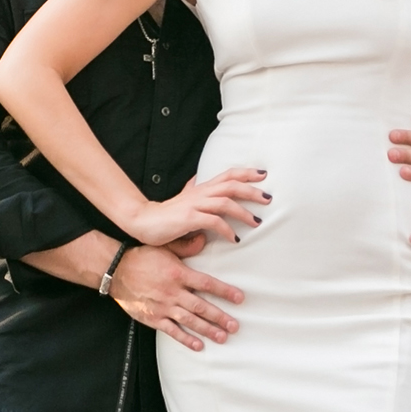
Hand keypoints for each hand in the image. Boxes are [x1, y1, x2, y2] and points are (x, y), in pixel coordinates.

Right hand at [111, 244, 244, 351]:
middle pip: (201, 307)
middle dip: (220, 317)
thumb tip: (205, 238)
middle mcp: (173, 292)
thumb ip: (187, 246)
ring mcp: (163, 307)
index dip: (225, 292)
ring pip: (190, 321)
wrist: (116, 271)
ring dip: (207, 330)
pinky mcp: (154, 318)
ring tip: (222, 337)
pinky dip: (186, 339)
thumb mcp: (166, 248)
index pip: (207, 284)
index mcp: (178, 274)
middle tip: (235, 326)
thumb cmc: (142, 258)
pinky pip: (172, 331)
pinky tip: (198, 346)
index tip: (239, 299)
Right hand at [124, 168, 268, 246]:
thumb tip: (197, 181)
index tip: (263, 174)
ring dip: (243, 212)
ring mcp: (194, 205)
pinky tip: (234, 238)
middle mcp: (200, 193)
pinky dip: (226, 229)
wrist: (142, 221)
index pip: (227, 175)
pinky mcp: (189, 218)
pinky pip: (213, 221)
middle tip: (268, 198)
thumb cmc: (165, 214)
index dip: (246, 172)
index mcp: (201, 188)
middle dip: (252, 190)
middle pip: (231, 185)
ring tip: (256, 222)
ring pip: (225, 202)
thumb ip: (193, 191)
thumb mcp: (183, 199)